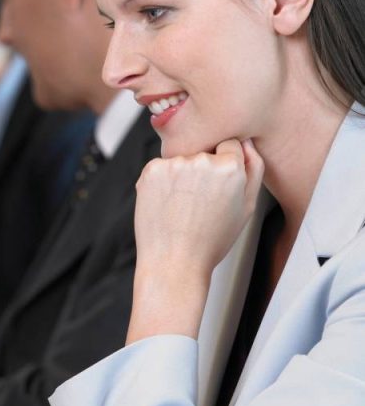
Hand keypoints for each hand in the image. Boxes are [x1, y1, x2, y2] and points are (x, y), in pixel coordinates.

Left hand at [128, 139, 264, 341]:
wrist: (174, 262)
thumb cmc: (210, 241)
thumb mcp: (246, 208)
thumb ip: (253, 169)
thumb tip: (246, 142)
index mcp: (230, 168)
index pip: (229, 144)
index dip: (224, 165)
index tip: (217, 185)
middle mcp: (201, 161)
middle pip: (204, 151)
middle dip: (202, 170)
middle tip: (199, 203)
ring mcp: (174, 164)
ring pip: (181, 159)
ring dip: (181, 176)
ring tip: (182, 207)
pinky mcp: (151, 170)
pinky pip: (161, 167)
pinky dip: (162, 181)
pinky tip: (167, 205)